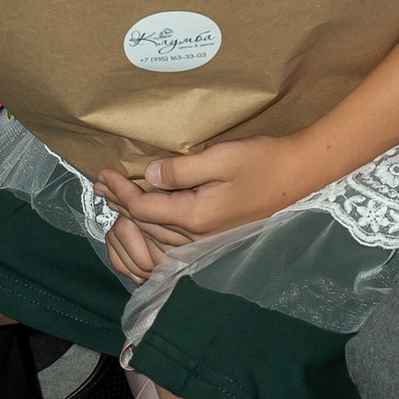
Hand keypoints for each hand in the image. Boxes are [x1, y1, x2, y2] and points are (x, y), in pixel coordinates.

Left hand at [94, 136, 309, 285]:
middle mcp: (197, 236)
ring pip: (157, 236)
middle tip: (99, 183)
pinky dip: (151, 228)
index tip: (102, 172)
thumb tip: (150, 175)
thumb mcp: (222, 158)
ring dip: (132, 217)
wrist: (299, 176)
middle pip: (145, 225)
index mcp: (196, 216)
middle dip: (119, 203)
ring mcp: (206, 241)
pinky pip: (172, 241)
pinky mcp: (214, 238)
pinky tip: (145, 217)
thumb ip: (182, 170)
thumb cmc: (263, 162)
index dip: (119, 191)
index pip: (143, 208)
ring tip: (114, 198)